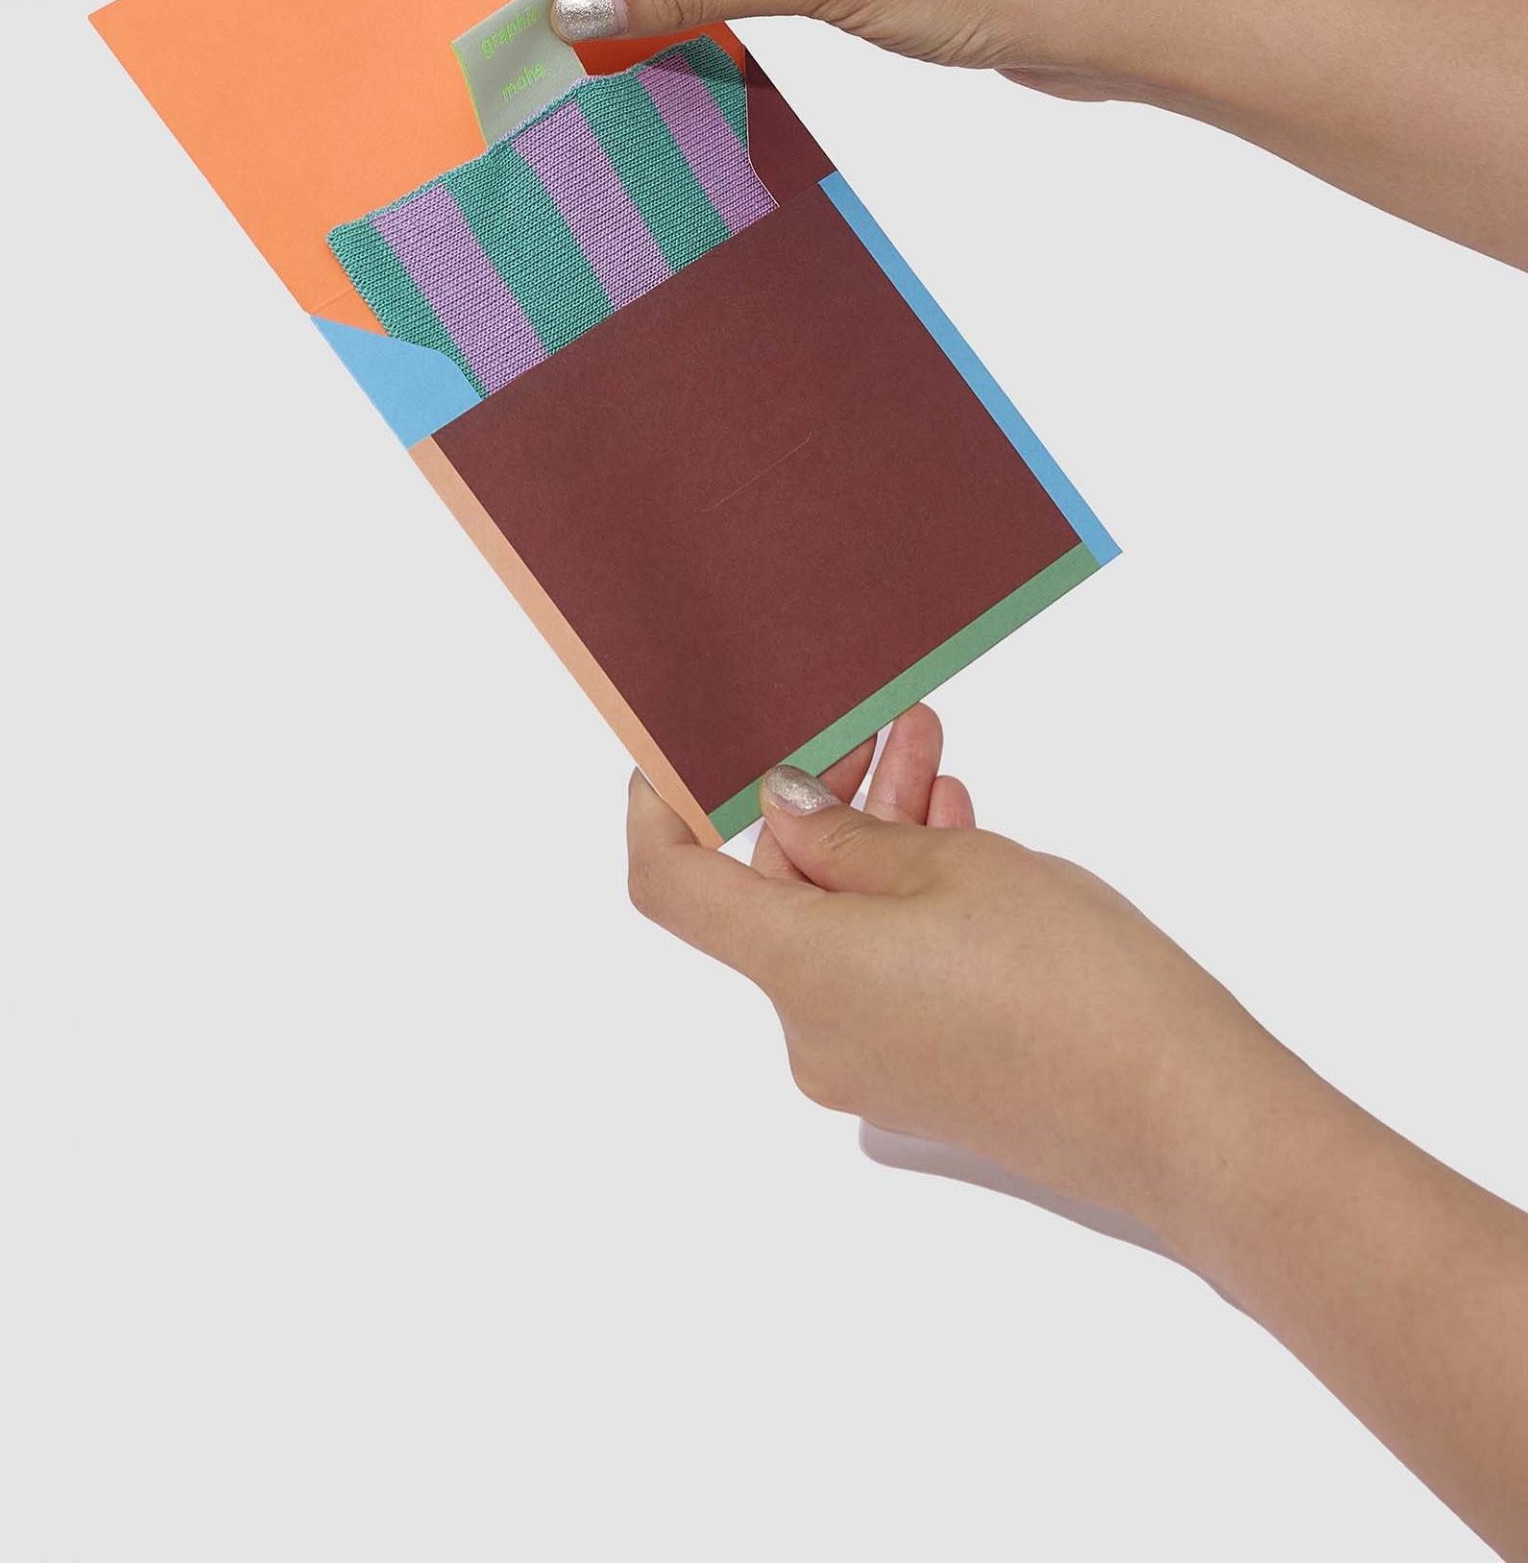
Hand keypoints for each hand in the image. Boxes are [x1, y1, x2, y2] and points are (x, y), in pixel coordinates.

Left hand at [628, 706, 1287, 1240]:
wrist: (1188, 1119)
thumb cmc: (1074, 983)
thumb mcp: (957, 867)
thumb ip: (852, 834)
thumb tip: (788, 810)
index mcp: (797, 973)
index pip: (672, 888)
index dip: (659, 811)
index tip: (679, 753)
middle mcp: (813, 1035)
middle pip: (777, 896)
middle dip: (827, 801)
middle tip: (887, 727)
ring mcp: (870, 1068)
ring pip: (843, 927)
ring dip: (881, 843)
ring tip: (937, 764)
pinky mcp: (927, 1083)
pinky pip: (886, 973)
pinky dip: (911, 905)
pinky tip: (961, 837)